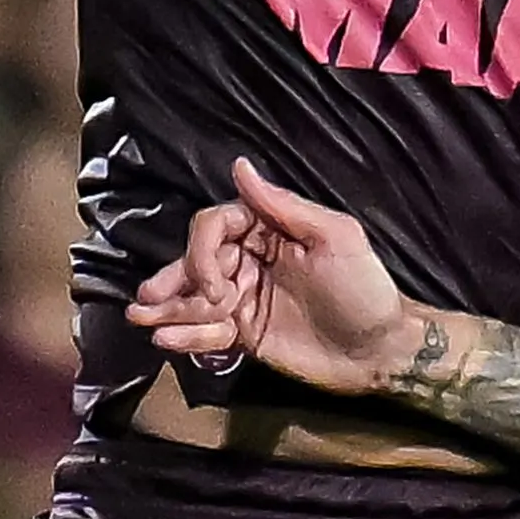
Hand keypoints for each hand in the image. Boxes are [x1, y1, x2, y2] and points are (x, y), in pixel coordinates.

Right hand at [128, 160, 425, 395]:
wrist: (379, 352)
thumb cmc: (363, 288)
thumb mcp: (334, 239)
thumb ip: (283, 206)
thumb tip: (239, 166)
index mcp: (270, 229)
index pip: (216, 226)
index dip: (202, 250)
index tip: (214, 284)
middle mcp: (251, 260)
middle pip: (196, 261)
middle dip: (172, 279)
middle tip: (150, 301)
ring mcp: (245, 298)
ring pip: (194, 297)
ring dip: (167, 307)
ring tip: (140, 319)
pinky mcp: (245, 334)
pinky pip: (207, 331)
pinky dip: (186, 336)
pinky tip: (167, 342)